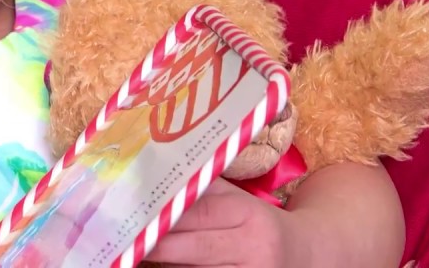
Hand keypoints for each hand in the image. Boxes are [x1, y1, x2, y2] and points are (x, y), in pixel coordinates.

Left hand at [142, 178, 315, 267]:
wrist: (309, 256)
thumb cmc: (259, 223)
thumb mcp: (239, 199)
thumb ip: (202, 186)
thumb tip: (150, 170)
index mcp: (248, 214)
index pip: (196, 212)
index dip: (159, 212)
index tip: (127, 209)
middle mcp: (252, 248)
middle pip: (190, 247)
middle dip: (151, 242)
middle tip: (119, 236)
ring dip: (163, 262)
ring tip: (132, 251)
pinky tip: (161, 264)